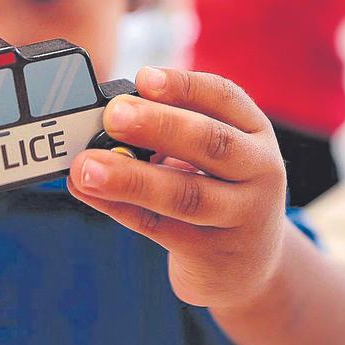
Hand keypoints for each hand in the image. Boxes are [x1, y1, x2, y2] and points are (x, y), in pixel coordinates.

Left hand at [68, 68, 290, 309]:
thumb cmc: (221, 193)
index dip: (184, 86)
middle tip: (113, 115)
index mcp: (255, 134)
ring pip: (185, 195)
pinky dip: (118, 207)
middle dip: (159, 126)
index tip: (143, 77)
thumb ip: (174, 134)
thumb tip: (104, 118)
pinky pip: (158, 227)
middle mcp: (258, 172)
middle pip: (211, 143)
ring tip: (86, 166)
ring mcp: (241, 217)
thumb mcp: (217, 157)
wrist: (250, 267)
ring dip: (130, 179)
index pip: (225, 98)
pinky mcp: (212, 254)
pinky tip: (86, 191)